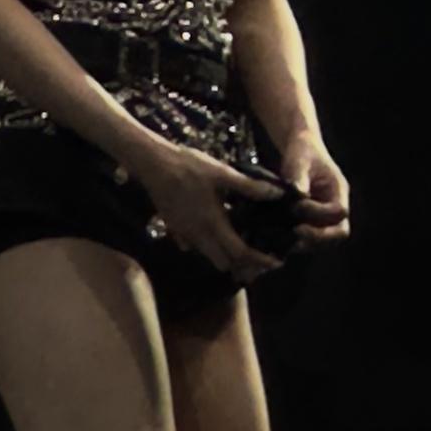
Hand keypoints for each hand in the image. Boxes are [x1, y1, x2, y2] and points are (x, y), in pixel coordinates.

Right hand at [128, 139, 289, 280]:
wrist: (153, 164)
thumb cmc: (189, 167)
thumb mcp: (222, 173)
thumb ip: (249, 187)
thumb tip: (277, 193)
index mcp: (213, 223)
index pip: (240, 253)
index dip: (259, 261)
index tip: (276, 262)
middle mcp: (198, 235)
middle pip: (224, 263)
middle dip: (243, 266)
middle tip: (260, 258)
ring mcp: (184, 234)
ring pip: (208, 256)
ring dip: (225, 258)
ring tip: (241, 247)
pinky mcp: (174, 229)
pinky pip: (192, 246)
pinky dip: (206, 247)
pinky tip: (213, 234)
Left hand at [280, 132, 350, 253]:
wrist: (300, 151)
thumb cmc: (302, 151)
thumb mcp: (299, 158)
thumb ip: (298, 175)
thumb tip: (298, 194)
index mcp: (338, 189)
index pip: (339, 211)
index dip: (320, 213)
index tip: (297, 207)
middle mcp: (335, 206)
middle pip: (338, 233)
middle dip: (318, 237)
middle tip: (294, 232)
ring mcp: (325, 217)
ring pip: (324, 241)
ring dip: (306, 242)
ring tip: (284, 237)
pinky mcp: (312, 223)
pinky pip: (310, 240)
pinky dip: (297, 242)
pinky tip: (278, 238)